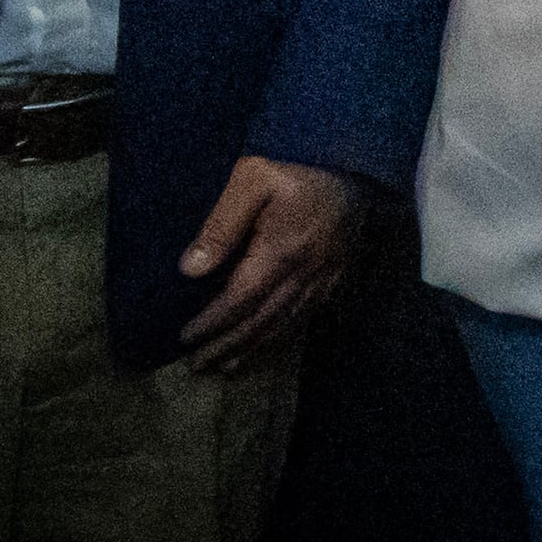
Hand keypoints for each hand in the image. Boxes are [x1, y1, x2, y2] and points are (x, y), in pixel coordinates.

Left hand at [178, 155, 360, 370]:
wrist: (357, 176)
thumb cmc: (298, 174)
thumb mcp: (253, 180)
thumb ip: (221, 224)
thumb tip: (190, 269)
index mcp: (280, 252)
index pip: (239, 300)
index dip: (212, 323)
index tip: (185, 338)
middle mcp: (302, 275)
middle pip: (259, 322)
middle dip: (226, 346)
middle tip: (196, 365)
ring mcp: (320, 283)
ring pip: (282, 327)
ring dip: (250, 350)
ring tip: (223, 366)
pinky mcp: (332, 283)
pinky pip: (303, 320)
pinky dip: (280, 340)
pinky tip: (264, 348)